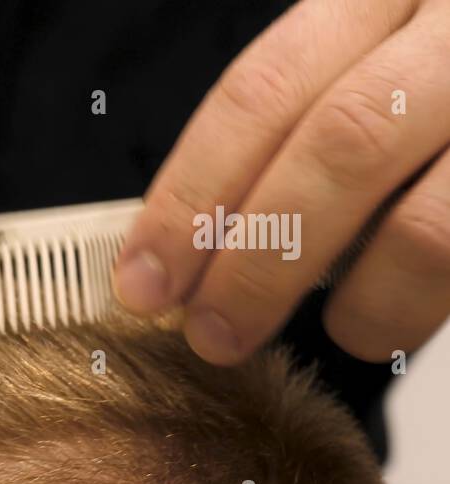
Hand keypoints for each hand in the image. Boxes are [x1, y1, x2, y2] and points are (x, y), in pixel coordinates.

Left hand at [115, 0, 449, 365]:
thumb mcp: (375, 67)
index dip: (192, 195)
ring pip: (427, 223)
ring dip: (360, 302)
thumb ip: (300, 133)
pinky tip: (396, 318)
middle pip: (337, 147)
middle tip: (213, 334)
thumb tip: (191, 247)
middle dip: (257, 260)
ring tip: (338, 334)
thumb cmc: (437, 86)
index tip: (144, 280)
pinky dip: (423, 304)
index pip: (262, 90)